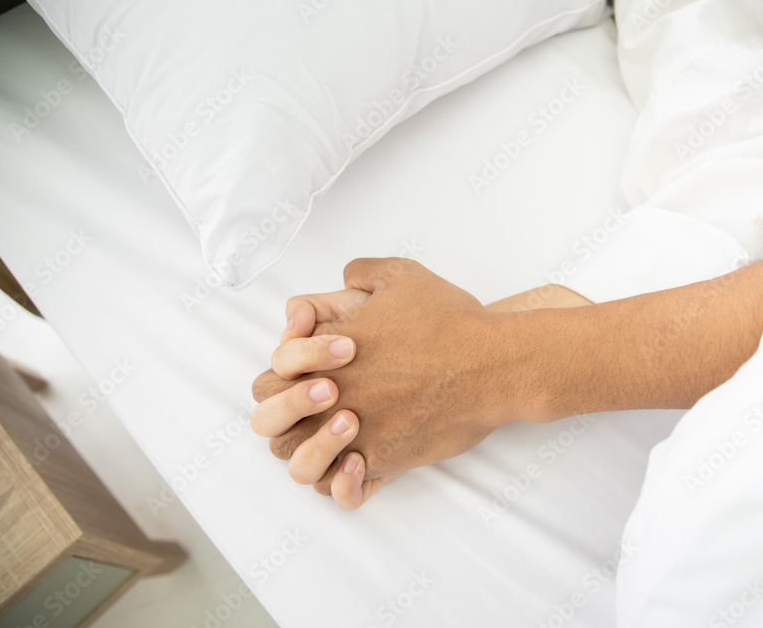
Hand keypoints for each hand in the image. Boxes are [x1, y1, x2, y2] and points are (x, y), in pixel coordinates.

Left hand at [252, 266, 590, 509]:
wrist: (493, 363)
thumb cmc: (452, 320)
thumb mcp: (404, 276)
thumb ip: (364, 272)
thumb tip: (346, 277)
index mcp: (327, 352)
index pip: (269, 376)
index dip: (283, 377)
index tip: (318, 372)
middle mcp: (333, 395)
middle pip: (269, 424)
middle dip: (285, 416)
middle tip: (319, 408)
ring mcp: (356, 432)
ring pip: (299, 466)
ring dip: (310, 453)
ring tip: (341, 436)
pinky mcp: (385, 459)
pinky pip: (342, 491)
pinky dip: (342, 485)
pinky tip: (359, 465)